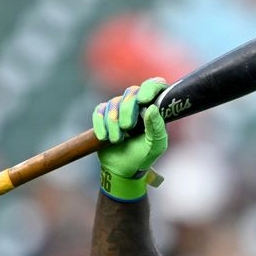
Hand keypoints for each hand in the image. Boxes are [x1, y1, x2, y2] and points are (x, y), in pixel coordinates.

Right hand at [92, 77, 167, 200]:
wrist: (123, 170)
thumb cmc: (143, 157)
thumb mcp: (155, 146)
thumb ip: (156, 128)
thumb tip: (152, 108)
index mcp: (153, 108)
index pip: (155, 85)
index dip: (150, 88)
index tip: (144, 100)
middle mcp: (137, 104)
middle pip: (131, 92)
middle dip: (127, 110)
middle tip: (127, 128)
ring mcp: (119, 109)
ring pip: (113, 103)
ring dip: (113, 123)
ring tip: (117, 140)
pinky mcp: (104, 115)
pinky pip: (99, 111)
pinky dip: (101, 125)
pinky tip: (105, 138)